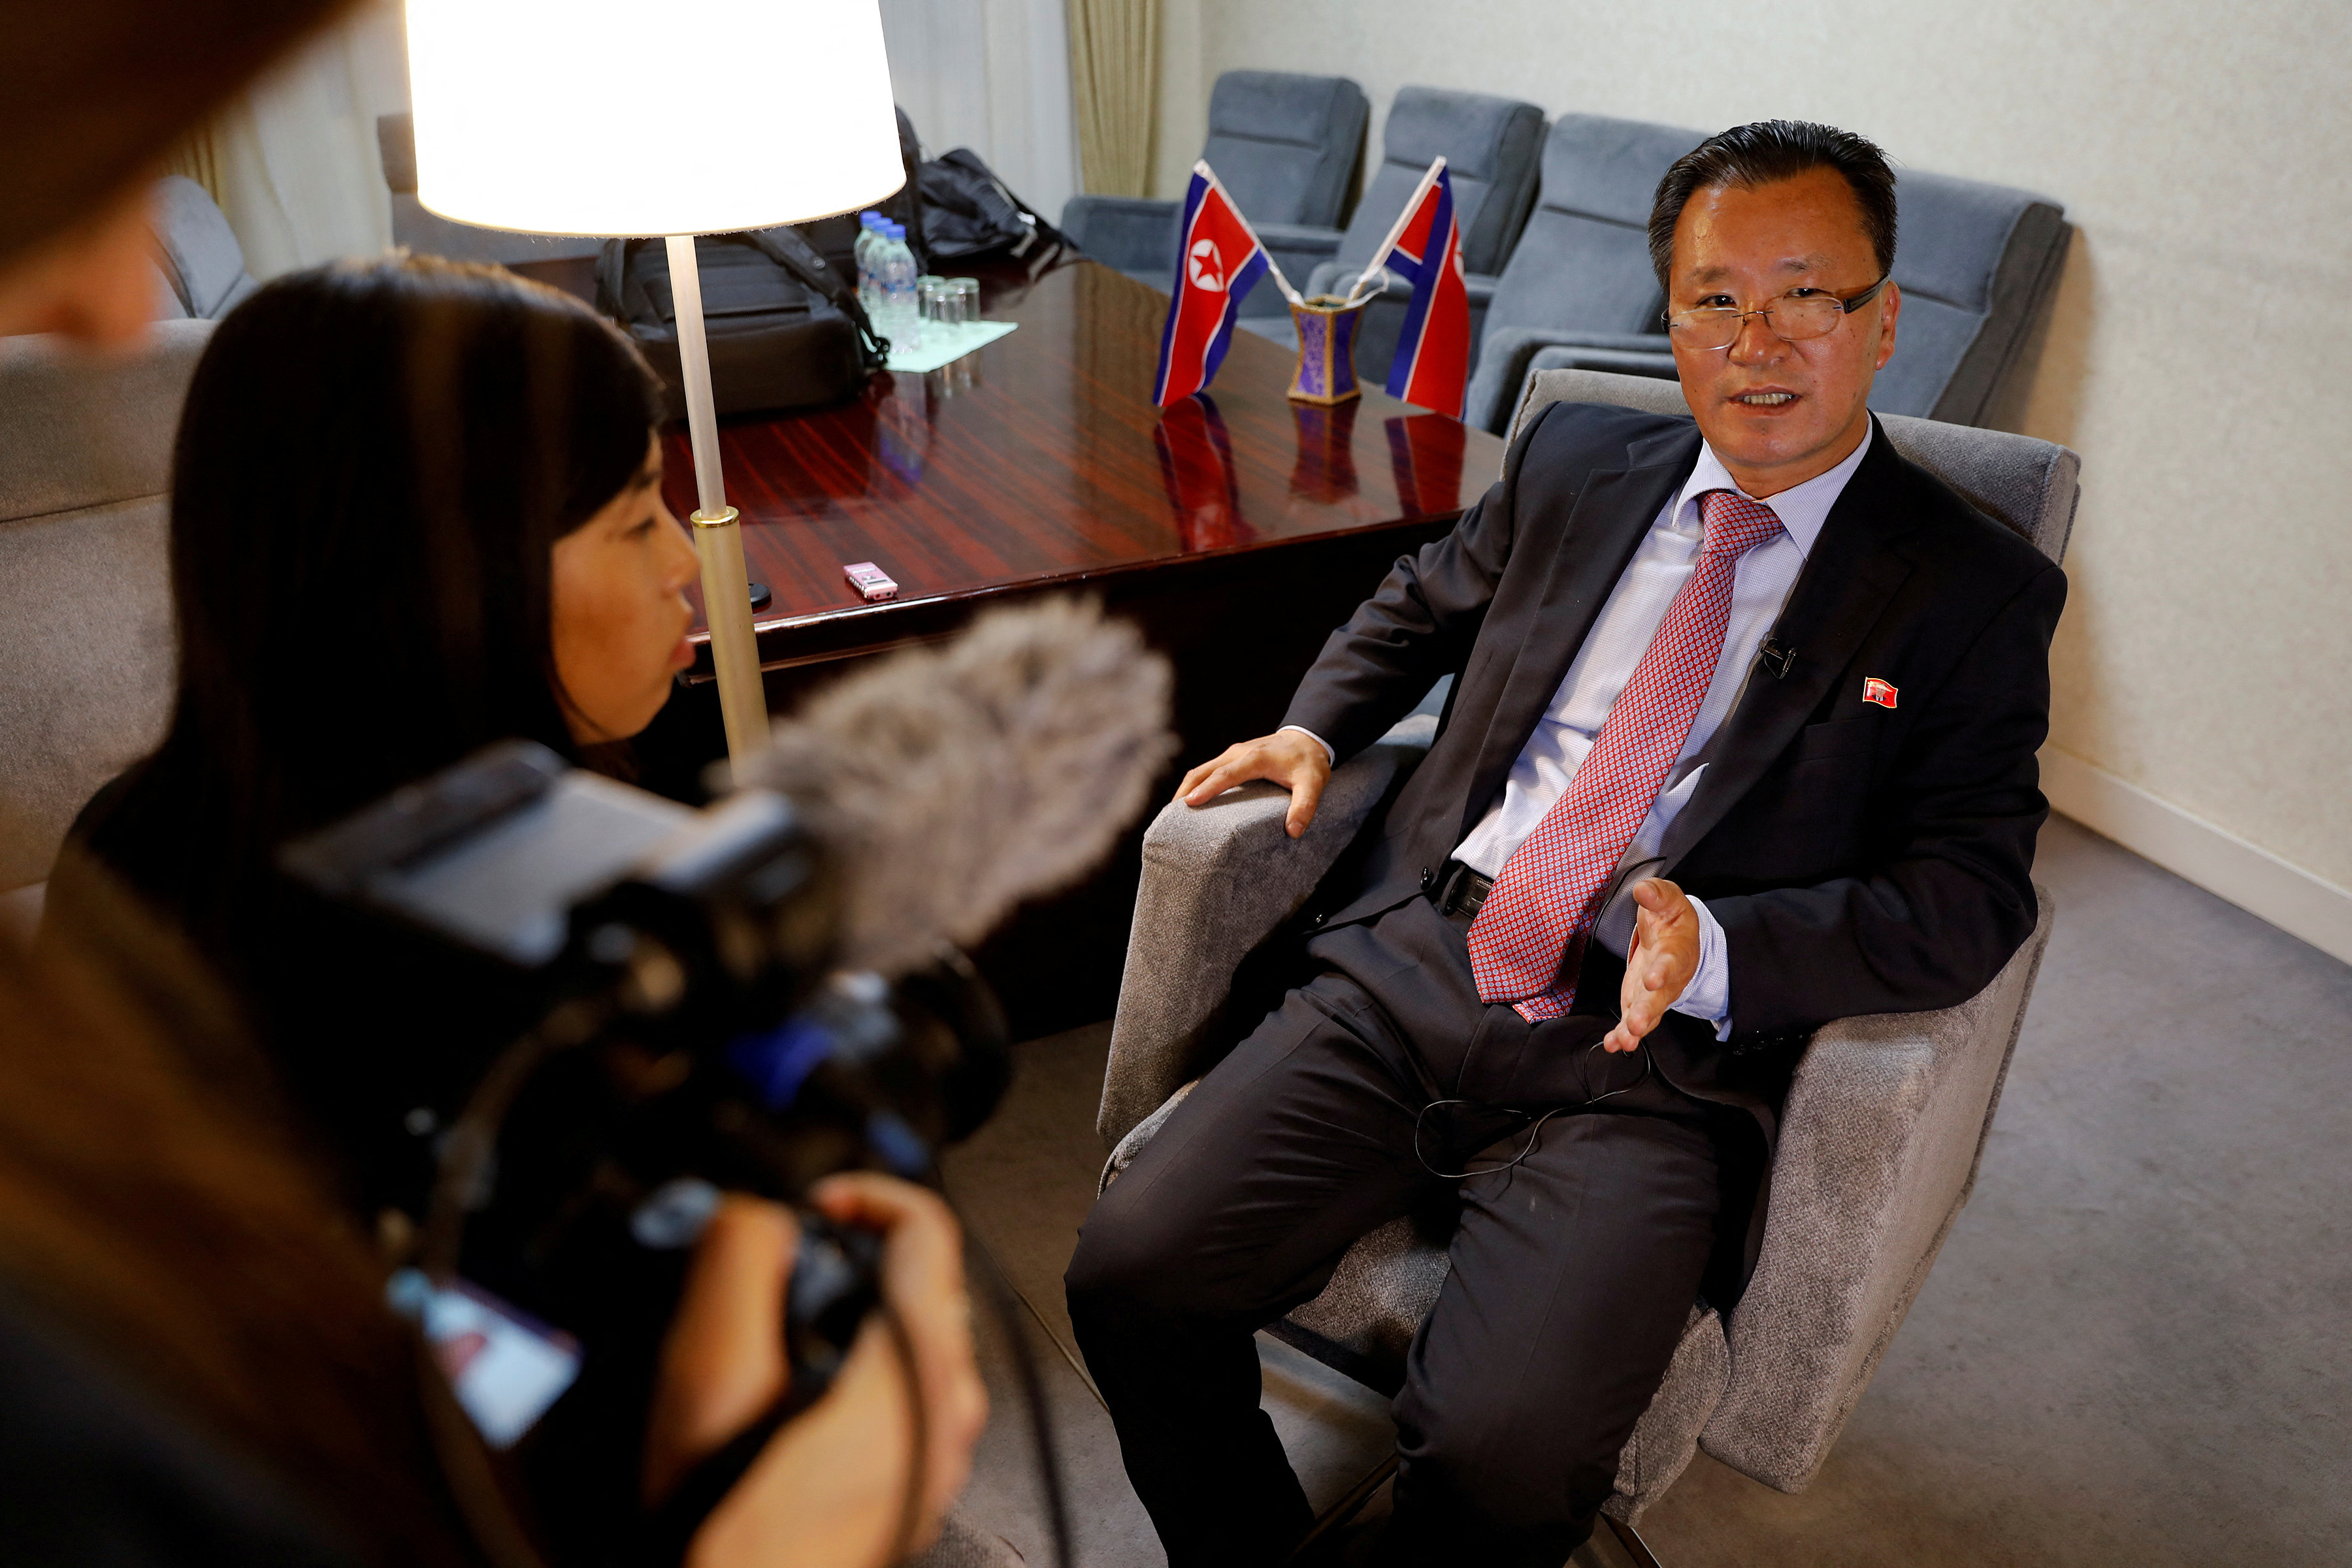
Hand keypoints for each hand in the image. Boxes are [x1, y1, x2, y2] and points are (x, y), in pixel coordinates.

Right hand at [649, 1175, 986, 1567]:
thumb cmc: (732, 1529)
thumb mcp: (711, 1377)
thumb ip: (737, 1270)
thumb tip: (758, 1213)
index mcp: (916, 1368)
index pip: (929, 1226)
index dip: (865, 1192)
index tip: (812, 1206)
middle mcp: (948, 1409)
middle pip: (924, 1278)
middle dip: (852, 1254)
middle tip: (784, 1269)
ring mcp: (939, 1450)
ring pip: (914, 1334)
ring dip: (851, 1309)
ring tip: (779, 1330)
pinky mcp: (918, 1478)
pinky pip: (904, 1388)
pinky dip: (856, 1362)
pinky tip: (794, 1391)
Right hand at [1175, 730, 1331, 838]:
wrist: (1307, 737)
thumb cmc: (1308, 761)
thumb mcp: (1313, 783)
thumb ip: (1305, 806)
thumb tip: (1293, 831)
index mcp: (1255, 758)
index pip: (1225, 774)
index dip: (1207, 789)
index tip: (1189, 804)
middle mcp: (1238, 753)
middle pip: (1203, 771)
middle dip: (1185, 791)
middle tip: (1170, 817)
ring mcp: (1232, 753)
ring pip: (1201, 770)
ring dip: (1186, 788)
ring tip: (1174, 814)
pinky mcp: (1231, 758)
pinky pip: (1207, 770)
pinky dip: (1194, 784)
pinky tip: (1190, 802)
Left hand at [1603, 879, 1699, 1053]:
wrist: (1679, 941)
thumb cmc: (1673, 921)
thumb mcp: (1669, 901)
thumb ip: (1657, 895)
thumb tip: (1642, 890)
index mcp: (1675, 952)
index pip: (1670, 963)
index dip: (1662, 972)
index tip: (1652, 980)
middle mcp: (1667, 979)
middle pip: (1659, 999)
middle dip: (1647, 1011)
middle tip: (1636, 1023)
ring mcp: (1653, 995)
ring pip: (1647, 1016)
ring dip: (1634, 1029)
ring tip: (1624, 1040)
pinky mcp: (1638, 1003)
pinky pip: (1631, 1024)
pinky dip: (1621, 1036)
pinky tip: (1611, 1045)